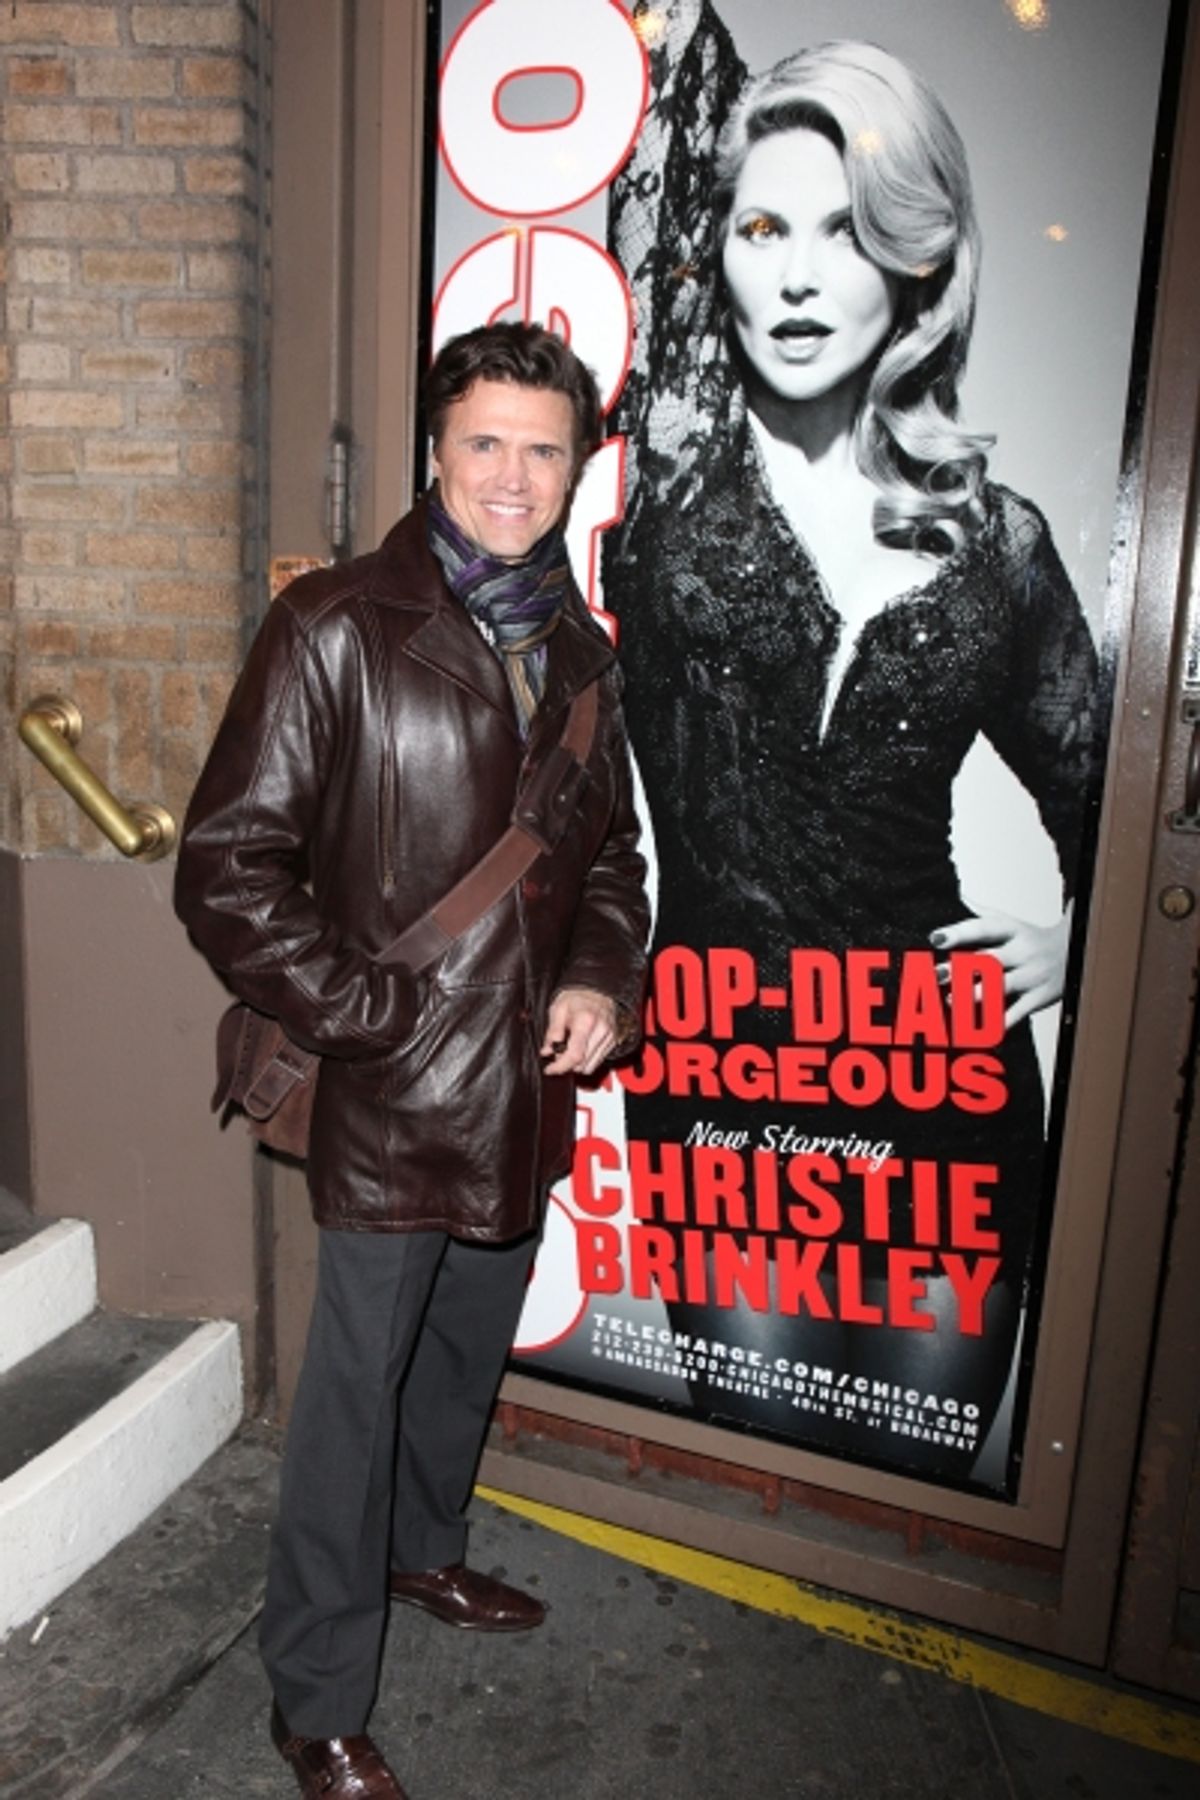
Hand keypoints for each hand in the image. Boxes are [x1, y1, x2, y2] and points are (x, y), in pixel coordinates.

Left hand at [541, 987, 618, 1076]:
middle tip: (558, 1053)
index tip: (550, 1069)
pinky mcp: (613, 1041)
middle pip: (583, 1065)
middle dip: (567, 1065)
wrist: (597, 990)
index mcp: (586, 1022)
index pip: (575, 1055)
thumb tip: (547, 1051)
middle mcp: (601, 1031)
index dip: (560, 1067)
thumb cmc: (577, 997)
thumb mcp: (558, 1009)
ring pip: (591, 1066)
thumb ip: (552, 1032)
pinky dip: (586, 1060)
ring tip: (569, 1049)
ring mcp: (609, 1037)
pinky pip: (598, 1061)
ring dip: (577, 1064)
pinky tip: (580, 1048)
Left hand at [929, 902, 1072, 1030]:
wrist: (1077, 952)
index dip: (959, 932)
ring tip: (951, 999)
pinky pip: (1018, 1012)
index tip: (935, 938)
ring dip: (975, 994)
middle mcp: (1023, 951)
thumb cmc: (1034, 940)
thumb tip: (959, 896)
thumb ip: (984, 914)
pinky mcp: (1039, 997)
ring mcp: (1032, 975)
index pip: (983, 928)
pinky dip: (999, 1022)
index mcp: (1013, 930)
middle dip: (961, 968)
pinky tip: (980, 1029)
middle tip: (936, 974)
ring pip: (1002, 986)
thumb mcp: (1012, 922)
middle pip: (990, 959)